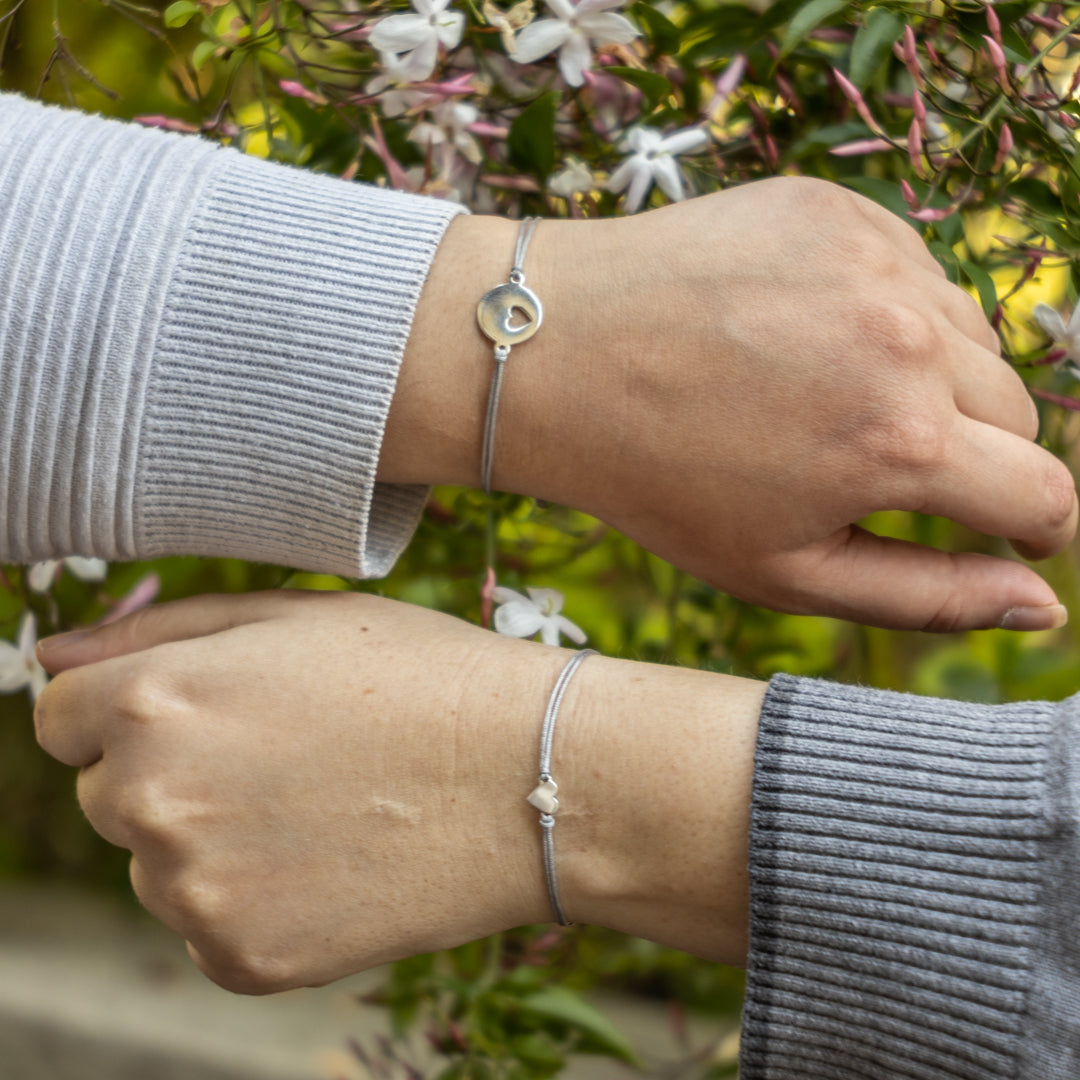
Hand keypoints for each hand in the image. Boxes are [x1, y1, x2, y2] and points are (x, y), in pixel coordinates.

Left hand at [33, 591, 761, 992]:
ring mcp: (190, 893)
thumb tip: (51, 655)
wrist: (525, 776)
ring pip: (157, 864)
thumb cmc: (417, 675)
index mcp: (153, 700)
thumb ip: (156, 628)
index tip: (203, 712)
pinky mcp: (238, 960)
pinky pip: (207, 925)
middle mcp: (149, 800)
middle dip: (169, 774)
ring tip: (319, 807)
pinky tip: (331, 861)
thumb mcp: (293, 615)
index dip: (130, 708)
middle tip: (282, 757)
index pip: (59, 714)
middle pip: (105, 794)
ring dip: (210, 840)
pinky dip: (252, 900)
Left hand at [385, 179, 1075, 632]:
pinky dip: (887, 310)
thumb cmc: (659, 481)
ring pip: (969, 337)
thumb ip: (926, 595)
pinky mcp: (841, 210)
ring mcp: (876, 261)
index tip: (1014, 533)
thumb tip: (1042, 607)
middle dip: (977, 455)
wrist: (557, 358)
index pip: (1042, 493)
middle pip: (1016, 412)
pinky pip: (914, 271)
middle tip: (888, 468)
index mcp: (900, 444)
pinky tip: (808, 336)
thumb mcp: (784, 572)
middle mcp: (907, 341)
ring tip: (830, 402)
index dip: (1037, 527)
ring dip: (931, 378)